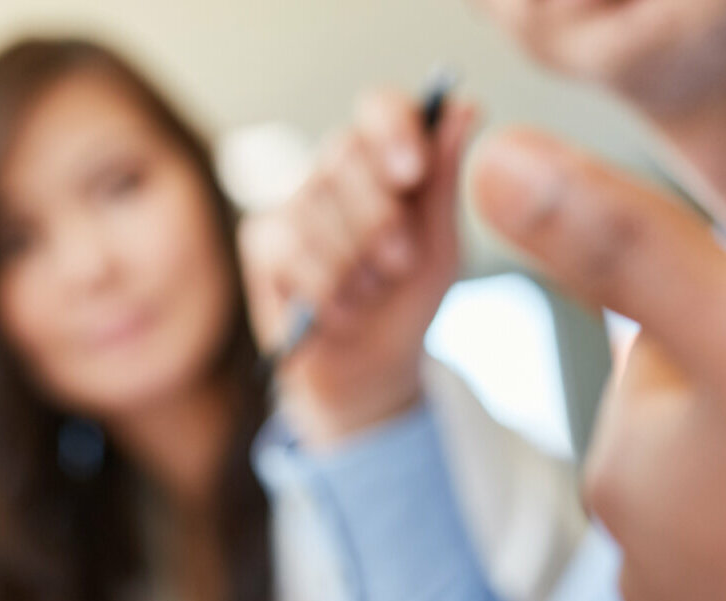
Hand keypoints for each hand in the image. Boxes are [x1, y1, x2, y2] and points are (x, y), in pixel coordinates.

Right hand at [241, 89, 476, 443]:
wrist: (367, 370)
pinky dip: (321, 288)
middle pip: (341, 154)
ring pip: (315, 209)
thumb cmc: (405, 302)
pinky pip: (288, 250)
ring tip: (367, 295)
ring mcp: (293, 203)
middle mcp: (334, 171)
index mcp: (384, 158)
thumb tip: (464, 106)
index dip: (391, 130)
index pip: (377, 108)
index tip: (411, 173)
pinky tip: (336, 311)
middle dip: (376, 215)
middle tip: (398, 262)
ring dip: (351, 265)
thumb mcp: (441, 246)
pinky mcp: (261, 242)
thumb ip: (444, 182)